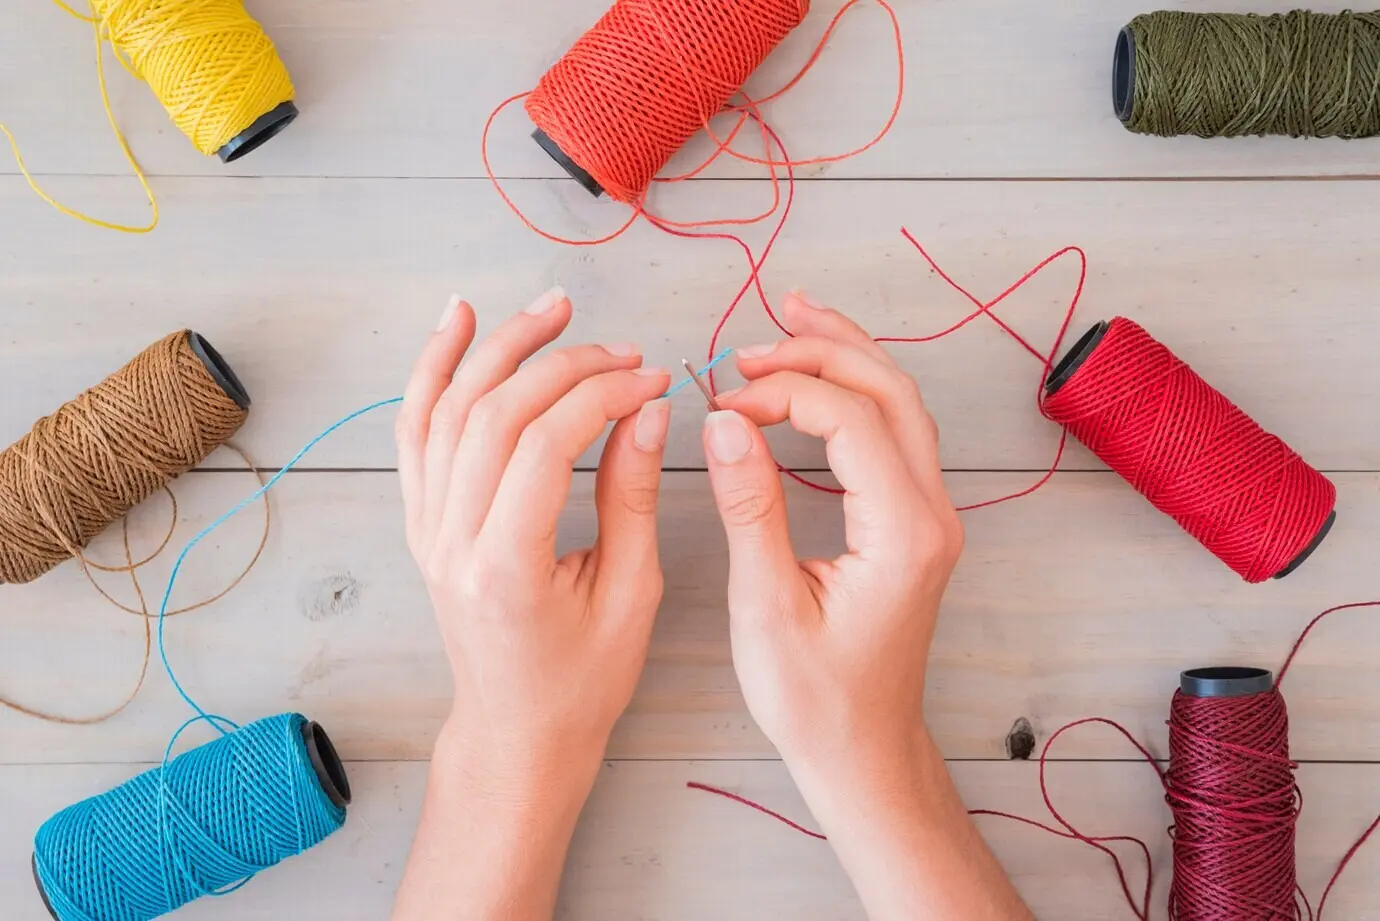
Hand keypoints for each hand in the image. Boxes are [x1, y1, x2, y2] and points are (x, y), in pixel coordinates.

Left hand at [395, 288, 672, 775]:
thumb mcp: (629, 595)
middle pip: (495, 413)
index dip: (602, 395)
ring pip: (449, 408)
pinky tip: (458, 324)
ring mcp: (427, 529)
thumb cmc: (579, 681)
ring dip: (499, 347)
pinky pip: (416, 430)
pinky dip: (433, 370)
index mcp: (507, 567)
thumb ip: (631, 496)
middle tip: (621, 349)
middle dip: (563, 364)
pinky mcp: (422, 522)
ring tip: (552, 308)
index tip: (651, 379)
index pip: (547, 444)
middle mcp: (452, 541)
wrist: (516, 731)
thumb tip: (647, 409)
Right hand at [704, 291, 962, 769]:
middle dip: (821, 351)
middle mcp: (931, 514)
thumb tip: (724, 422)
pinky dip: (855, 391)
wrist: (864, 748)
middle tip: (754, 342)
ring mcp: (930, 516)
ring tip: (791, 317)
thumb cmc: (816, 698)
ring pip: (900, 403)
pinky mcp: (914, 522)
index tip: (724, 401)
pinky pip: (896, 432)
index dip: (784, 393)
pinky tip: (818, 377)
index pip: (850, 419)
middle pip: (890, 392)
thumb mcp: (766, 606)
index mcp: (902, 533)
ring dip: (846, 356)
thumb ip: (750, 507)